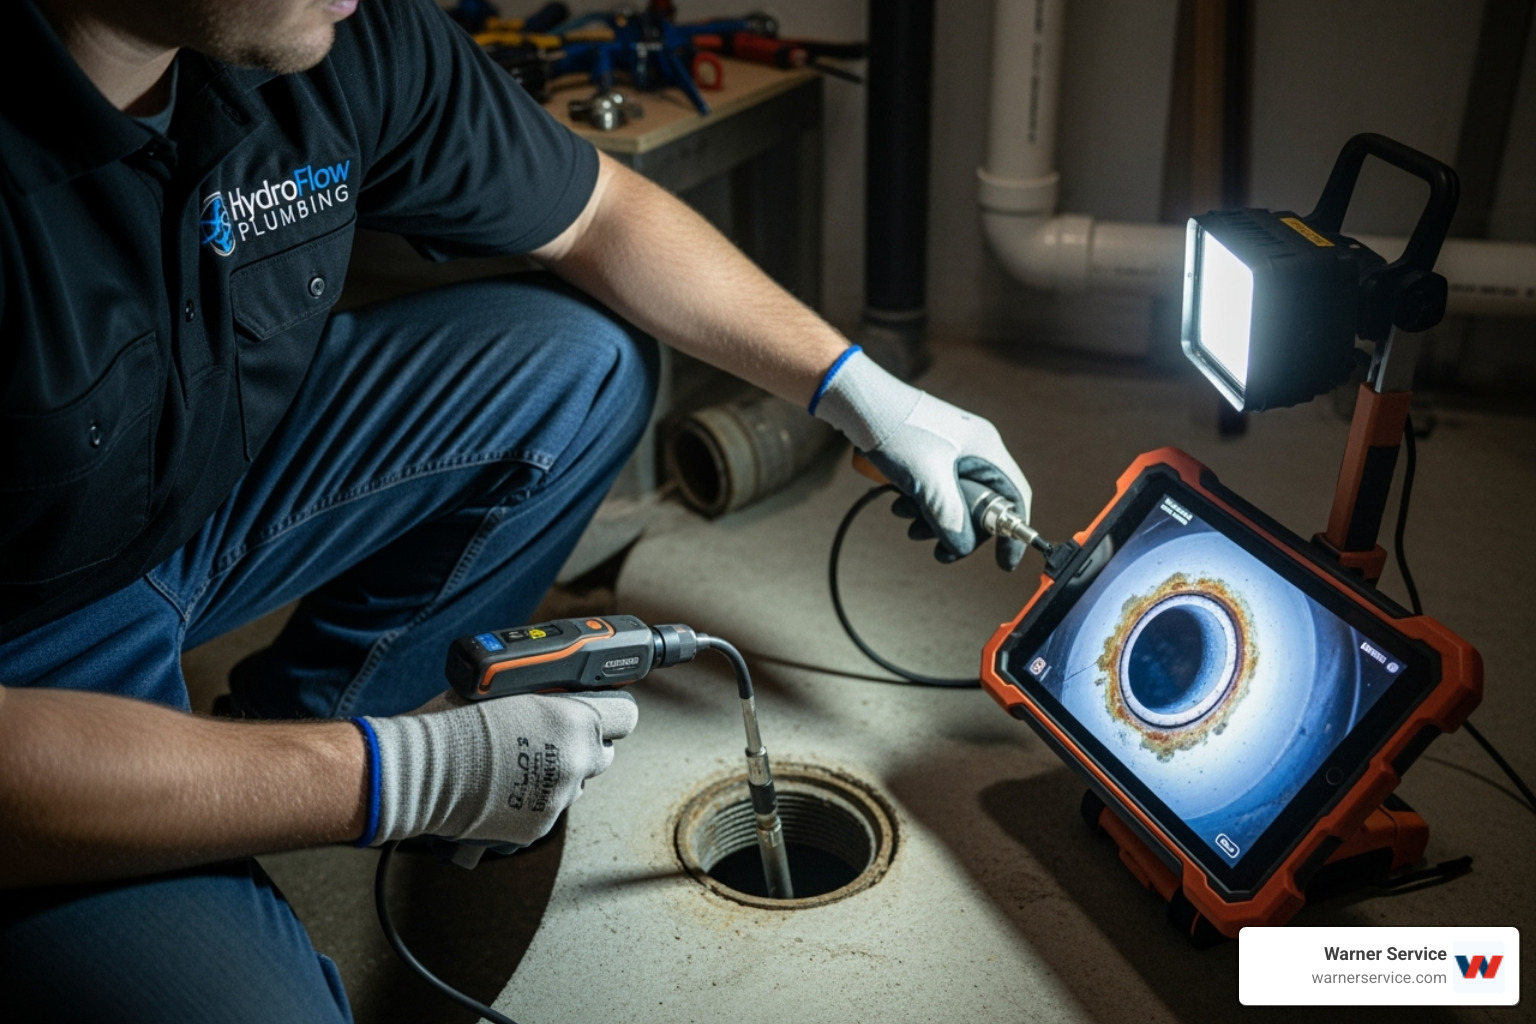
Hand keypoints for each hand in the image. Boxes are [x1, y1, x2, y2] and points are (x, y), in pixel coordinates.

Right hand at [362, 689, 637, 847]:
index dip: (610, 712)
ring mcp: (560, 798)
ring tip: (518, 764)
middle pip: (603, 755)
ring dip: (559, 775)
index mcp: (576, 720)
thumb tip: (557, 693)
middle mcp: (577, 761)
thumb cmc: (457, 721)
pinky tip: (503, 789)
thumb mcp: (510, 688)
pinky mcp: (539, 826)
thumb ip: (545, 694)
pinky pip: (547, 809)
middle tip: (553, 738)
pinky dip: (533, 801)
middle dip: (584, 747)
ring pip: (575, 785)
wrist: (424, 771)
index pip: (626, 715)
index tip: (599, 711)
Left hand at [811, 349, 1032, 569]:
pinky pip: (936, 488)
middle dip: (959, 530)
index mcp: (985, 449)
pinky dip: (921, 504)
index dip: (1013, 532)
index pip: (1014, 496)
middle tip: (939, 550)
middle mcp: (974, 448)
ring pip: (955, 500)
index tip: (1003, 561)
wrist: (858, 402)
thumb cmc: (895, 432)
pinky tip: (899, 506)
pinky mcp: (929, 453)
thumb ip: (949, 520)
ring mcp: (951, 450)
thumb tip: (962, 548)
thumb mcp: (926, 484)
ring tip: (909, 526)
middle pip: (982, 505)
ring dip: (934, 520)